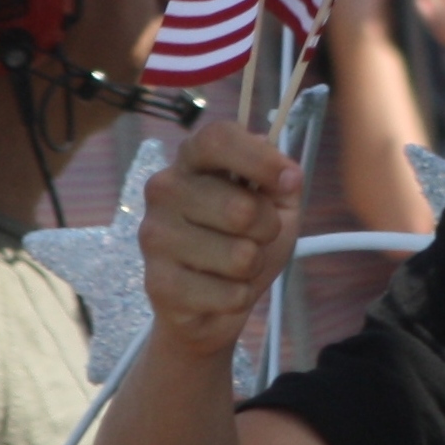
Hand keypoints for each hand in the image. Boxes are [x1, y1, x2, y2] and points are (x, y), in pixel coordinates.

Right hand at [138, 121, 301, 358]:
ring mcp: (155, 235)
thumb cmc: (243, 243)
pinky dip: (240, 297)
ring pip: (242, 256)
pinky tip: (219, 291)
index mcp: (193, 162)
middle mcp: (165, 190)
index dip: (260, 159)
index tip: (289, 180)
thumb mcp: (275, 207)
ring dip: (253, 266)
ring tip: (234, 265)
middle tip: (255, 237)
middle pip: (243, 208)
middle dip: (268, 230)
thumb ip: (283, 184)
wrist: (210, 306)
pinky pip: (232, 293)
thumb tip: (289, 173)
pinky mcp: (158, 282)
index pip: (218, 138)